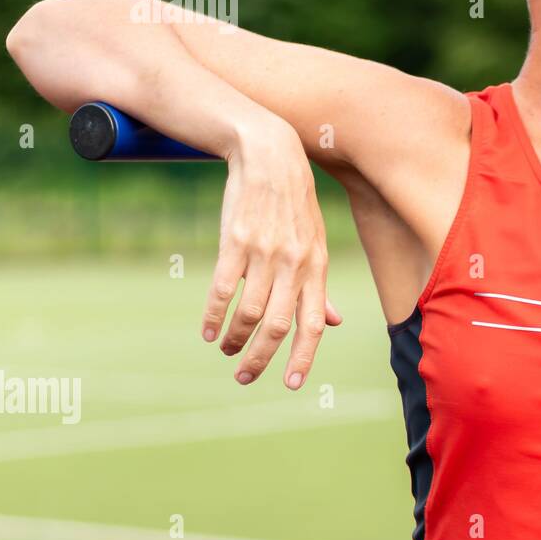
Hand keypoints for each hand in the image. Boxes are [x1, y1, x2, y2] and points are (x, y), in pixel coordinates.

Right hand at [201, 117, 340, 388]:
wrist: (269, 154)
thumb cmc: (294, 204)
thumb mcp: (316, 242)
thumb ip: (319, 285)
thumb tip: (333, 322)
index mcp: (317, 267)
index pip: (314, 323)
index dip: (305, 356)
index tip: (292, 385)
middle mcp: (294, 263)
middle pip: (280, 325)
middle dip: (262, 358)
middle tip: (245, 377)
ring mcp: (264, 253)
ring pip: (249, 312)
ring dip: (235, 338)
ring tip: (226, 349)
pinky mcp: (235, 241)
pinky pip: (222, 288)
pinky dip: (214, 315)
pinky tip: (208, 330)